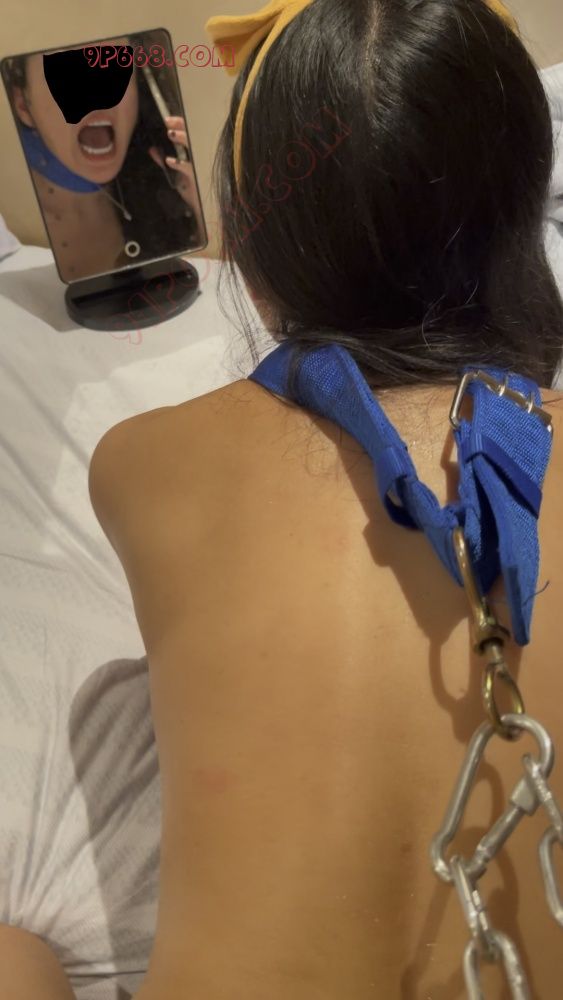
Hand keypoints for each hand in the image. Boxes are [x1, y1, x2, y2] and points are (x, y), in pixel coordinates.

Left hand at [148, 116, 204, 237]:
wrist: (203, 210)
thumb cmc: (192, 190)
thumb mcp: (176, 173)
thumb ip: (164, 160)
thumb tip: (152, 150)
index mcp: (196, 155)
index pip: (190, 134)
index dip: (180, 125)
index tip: (168, 120)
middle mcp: (200, 158)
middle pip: (194, 136)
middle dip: (182, 126)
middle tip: (168, 121)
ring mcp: (201, 167)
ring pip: (195, 148)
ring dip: (183, 140)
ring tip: (171, 135)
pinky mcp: (199, 179)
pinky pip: (190, 169)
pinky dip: (180, 164)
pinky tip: (170, 161)